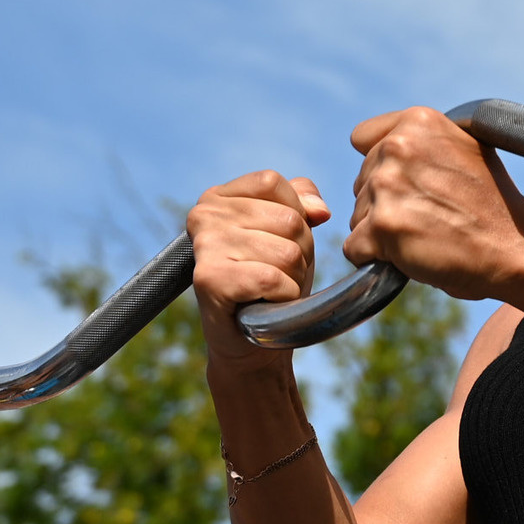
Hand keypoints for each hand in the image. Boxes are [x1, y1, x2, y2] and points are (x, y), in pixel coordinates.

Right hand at [188, 170, 331, 371]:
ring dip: (292, 278)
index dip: (295, 213)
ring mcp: (205, 246)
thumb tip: (319, 209)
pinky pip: (273, 279)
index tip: (278, 241)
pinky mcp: (210, 280)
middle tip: (274, 274)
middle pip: (289, 219)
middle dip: (298, 252)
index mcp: (218, 197)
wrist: (251, 342)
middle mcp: (204, 215)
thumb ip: (301, 202)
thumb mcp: (289, 232)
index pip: (272, 182)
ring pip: (288, 252)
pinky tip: (264, 303)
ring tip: (268, 289)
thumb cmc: (271, 280)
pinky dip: (283, 296)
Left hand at [345, 107, 523, 302]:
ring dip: (382, 232)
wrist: (514, 248)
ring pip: (357, 216)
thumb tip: (382, 145)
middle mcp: (398, 146)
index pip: (363, 139)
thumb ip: (423, 140)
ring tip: (425, 235)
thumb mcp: (465, 149)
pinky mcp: (382, 225)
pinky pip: (354, 248)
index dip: (383, 166)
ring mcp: (387, 185)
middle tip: (428, 216)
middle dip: (385, 203)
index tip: (412, 185)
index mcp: (417, 121)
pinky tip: (410, 256)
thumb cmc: (492, 206)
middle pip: (360, 182)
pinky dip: (376, 259)